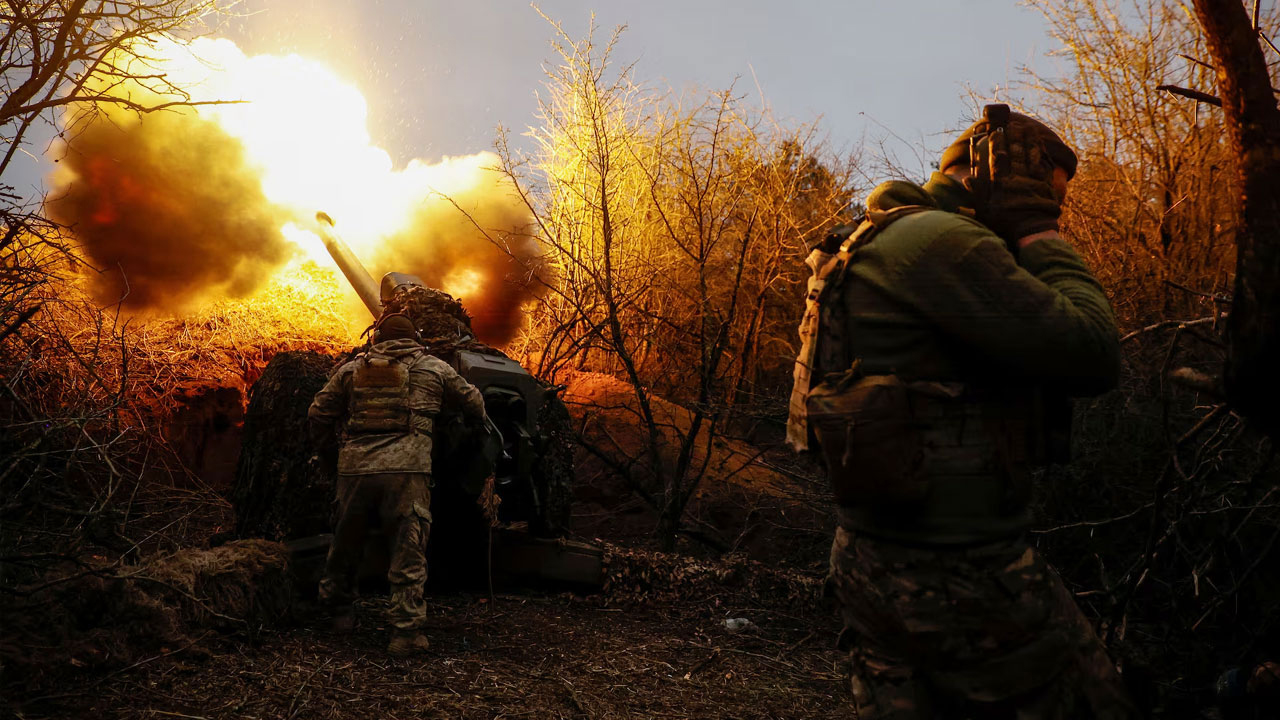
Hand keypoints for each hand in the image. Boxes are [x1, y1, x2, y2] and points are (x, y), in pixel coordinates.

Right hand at [967, 125, 1060, 241]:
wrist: (1030, 231)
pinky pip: (1041, 164)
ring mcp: (1031, 180)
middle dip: (1013, 137)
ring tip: (1027, 128)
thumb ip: (977, 193)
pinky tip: (1039, 144)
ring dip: (1028, 140)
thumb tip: (966, 179)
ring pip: (1029, 156)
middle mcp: (1015, 178)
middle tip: (1013, 124)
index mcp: (1000, 184)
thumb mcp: (985, 211)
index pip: (996, 159)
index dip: (996, 145)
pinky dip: (1040, 153)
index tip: (996, 132)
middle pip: (1014, 153)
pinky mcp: (1043, 184)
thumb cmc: (1004, 223)